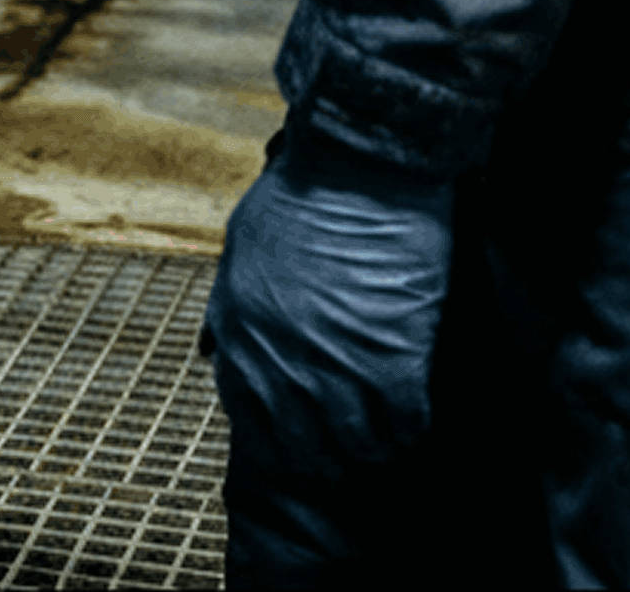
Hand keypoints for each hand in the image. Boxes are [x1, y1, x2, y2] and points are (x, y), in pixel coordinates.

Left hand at [206, 128, 453, 552]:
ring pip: (360, 445)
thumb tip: (214, 349)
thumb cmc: (298, 198)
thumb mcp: (240, 252)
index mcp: (241, 334)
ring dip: (374, 449)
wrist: (356, 170)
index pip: (250, 419)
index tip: (297, 447)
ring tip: (386, 442)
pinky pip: (405, 422)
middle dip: (327, 459)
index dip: (277, 442)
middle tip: (348, 457)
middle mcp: (285, 361)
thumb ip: (227, 307)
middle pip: (305, 446)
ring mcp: (340, 364)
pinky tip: (415, 421)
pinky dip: (411, 429)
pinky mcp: (396, 358)